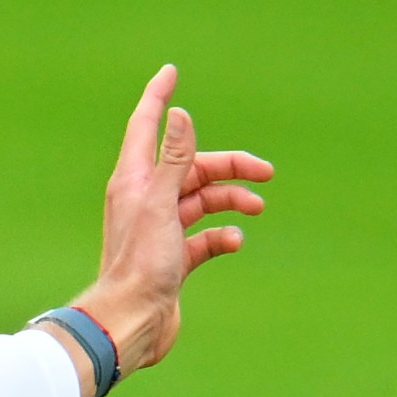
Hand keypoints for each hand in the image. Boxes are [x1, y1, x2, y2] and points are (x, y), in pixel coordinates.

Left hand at [60, 67, 272, 376]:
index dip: (159, 98)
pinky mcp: (173, 259)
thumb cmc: (139, 264)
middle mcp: (145, 201)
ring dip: (231, 201)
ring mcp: (161, 231)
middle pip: (191, 168)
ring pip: (202, 201)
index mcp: (134, 181)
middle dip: (228, 166)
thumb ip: (174, 159)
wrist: (131, 324)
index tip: (171, 72)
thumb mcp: (161, 204)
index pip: (147, 126)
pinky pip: (205, 238)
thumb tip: (179, 113)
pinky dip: (222, 235)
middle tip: (265, 171)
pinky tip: (234, 241)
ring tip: (256, 208)